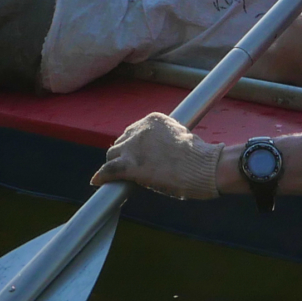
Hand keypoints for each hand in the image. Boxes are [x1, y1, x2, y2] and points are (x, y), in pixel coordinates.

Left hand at [89, 113, 223, 200]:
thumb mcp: (181, 136)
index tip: (137, 154)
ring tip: (119, 176)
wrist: (203, 165)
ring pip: (112, 155)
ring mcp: (133, 146)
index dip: (133, 145)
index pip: (134, 131)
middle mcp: (140, 128)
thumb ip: (164, 140)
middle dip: (124, 153)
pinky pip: (109, 169)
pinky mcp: (131, 165)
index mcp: (153, 119)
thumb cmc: (199, 156)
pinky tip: (98, 181)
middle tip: (130, 166)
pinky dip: (102, 176)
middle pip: (121, 141)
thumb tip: (159, 154)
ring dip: (115, 165)